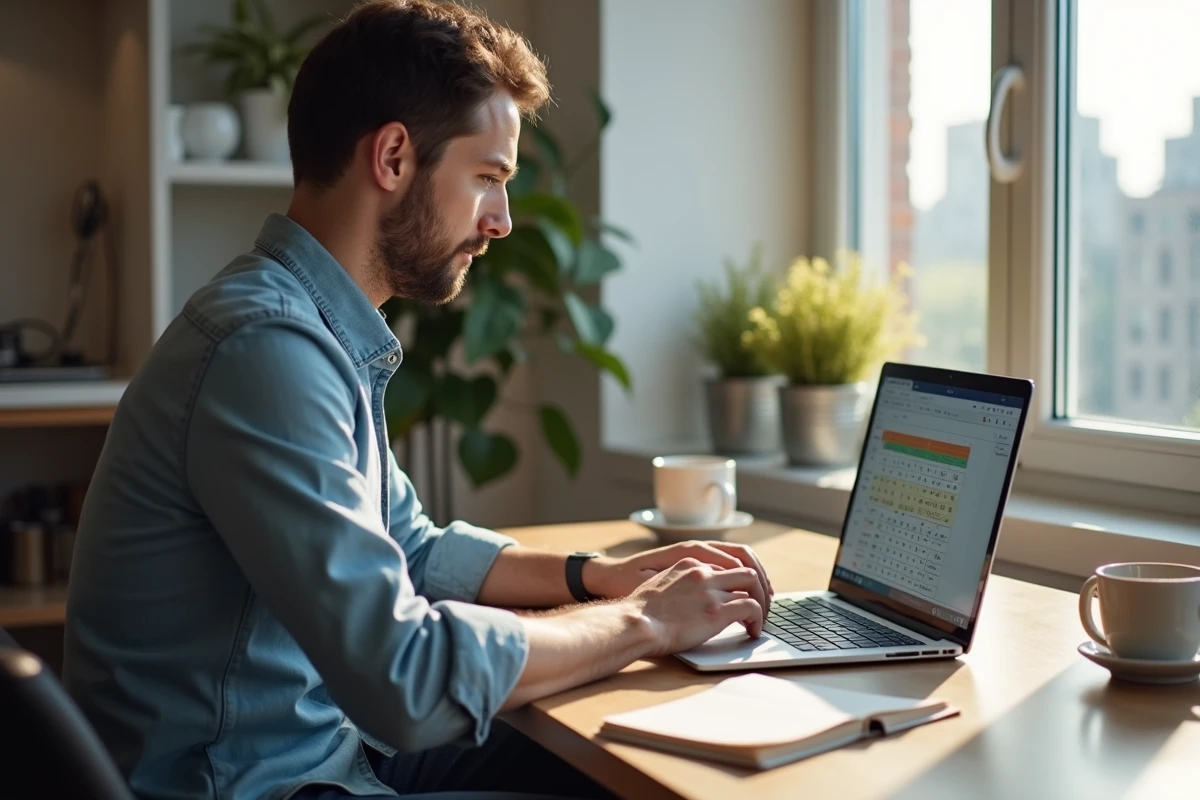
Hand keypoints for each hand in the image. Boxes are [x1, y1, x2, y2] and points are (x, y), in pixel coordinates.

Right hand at [629, 558, 766, 655]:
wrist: (634, 623)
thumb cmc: (638, 613)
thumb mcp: (656, 585)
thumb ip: (676, 584)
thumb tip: (684, 598)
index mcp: (688, 564)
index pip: (724, 566)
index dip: (737, 581)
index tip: (742, 593)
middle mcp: (702, 573)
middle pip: (745, 571)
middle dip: (758, 588)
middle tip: (761, 606)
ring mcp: (711, 591)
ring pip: (753, 587)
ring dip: (761, 604)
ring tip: (759, 620)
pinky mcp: (717, 611)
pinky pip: (751, 608)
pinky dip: (757, 619)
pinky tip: (752, 631)